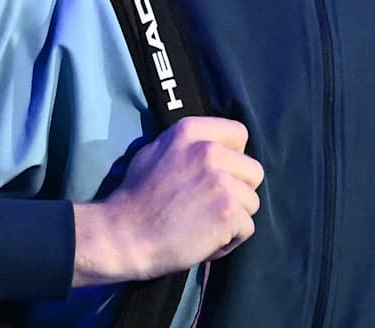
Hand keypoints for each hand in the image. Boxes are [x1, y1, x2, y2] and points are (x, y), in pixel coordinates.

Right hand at [72, 117, 264, 286]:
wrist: (120, 236)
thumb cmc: (134, 198)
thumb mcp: (154, 152)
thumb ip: (187, 146)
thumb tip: (213, 146)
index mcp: (191, 131)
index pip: (239, 134)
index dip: (234, 158)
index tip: (219, 175)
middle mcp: (210, 151)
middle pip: (253, 171)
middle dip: (238, 191)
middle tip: (212, 207)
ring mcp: (222, 181)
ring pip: (252, 202)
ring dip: (234, 218)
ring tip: (206, 227)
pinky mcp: (228, 211)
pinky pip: (247, 228)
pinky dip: (230, 241)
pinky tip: (206, 243)